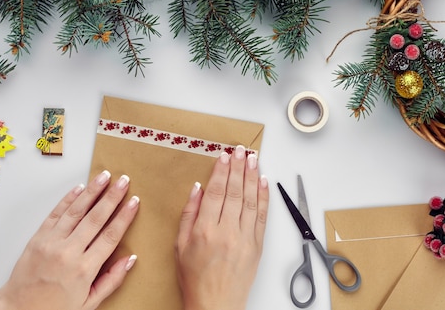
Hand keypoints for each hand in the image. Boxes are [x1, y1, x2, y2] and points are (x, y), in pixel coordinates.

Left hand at [0, 171, 138, 309]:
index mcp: (84, 270)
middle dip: (112, 197)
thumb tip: (130, 259)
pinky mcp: (38, 238)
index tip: (133, 202)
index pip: (110, 236)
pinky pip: (56, 214)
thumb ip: (111, 280)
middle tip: (124, 181)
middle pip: (96, 218)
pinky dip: (68, 199)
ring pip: (76, 211)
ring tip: (105, 177)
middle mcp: (68, 253)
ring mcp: (51, 243)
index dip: (124, 216)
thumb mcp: (89, 303)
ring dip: (92, 191)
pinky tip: (79, 189)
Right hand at [175, 145, 268, 309]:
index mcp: (205, 230)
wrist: (215, 304)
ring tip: (253, 159)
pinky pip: (262, 216)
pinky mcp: (257, 246)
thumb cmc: (195, 279)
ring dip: (252, 176)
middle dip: (238, 167)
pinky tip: (263, 182)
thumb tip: (197, 189)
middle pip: (235, 191)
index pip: (216, 192)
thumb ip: (189, 214)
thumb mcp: (180, 245)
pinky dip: (264, 197)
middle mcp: (227, 232)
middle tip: (241, 150)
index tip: (224, 156)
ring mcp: (245, 238)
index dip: (221, 171)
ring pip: (250, 200)